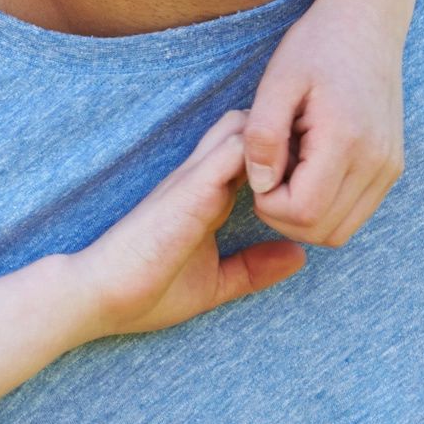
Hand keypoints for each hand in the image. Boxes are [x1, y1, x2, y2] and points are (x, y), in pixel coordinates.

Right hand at [79, 110, 307, 338]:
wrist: (100, 295)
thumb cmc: (147, 290)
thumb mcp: (216, 283)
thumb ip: (253, 268)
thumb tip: (299, 256)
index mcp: (207, 198)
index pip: (253, 157)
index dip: (285, 156)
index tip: (318, 166)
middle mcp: (201, 179)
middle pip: (250, 128)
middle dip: (286, 136)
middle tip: (322, 152)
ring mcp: (195, 179)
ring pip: (245, 128)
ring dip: (279, 138)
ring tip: (313, 154)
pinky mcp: (190, 188)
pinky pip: (235, 152)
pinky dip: (265, 153)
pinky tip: (291, 169)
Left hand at [245, 0, 405, 247]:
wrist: (366, 23)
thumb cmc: (315, 47)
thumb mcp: (275, 83)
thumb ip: (262, 135)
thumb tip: (261, 185)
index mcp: (347, 142)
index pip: (302, 212)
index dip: (267, 204)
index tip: (256, 169)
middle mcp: (378, 163)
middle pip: (323, 232)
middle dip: (282, 215)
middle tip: (266, 171)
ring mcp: (389, 169)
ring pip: (340, 231)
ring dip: (303, 215)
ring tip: (286, 169)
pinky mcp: (391, 168)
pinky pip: (354, 213)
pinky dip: (324, 207)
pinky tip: (305, 170)